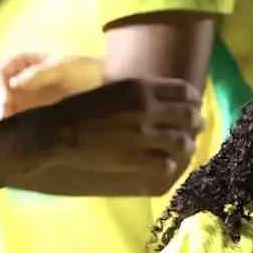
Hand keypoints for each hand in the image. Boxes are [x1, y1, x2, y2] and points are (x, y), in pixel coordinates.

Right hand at [0, 53, 104, 117]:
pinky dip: (9, 123)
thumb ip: (38, 74)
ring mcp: (23, 97)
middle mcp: (18, 80)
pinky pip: (13, 118)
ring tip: (4, 124)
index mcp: (22, 63)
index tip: (5, 99)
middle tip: (2, 116)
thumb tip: (14, 84)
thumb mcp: (62, 68)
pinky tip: (11, 129)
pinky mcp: (30, 113)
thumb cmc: (83, 70)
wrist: (102, 85)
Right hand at [30, 77, 203, 194]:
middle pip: (190, 116)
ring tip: (185, 150)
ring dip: (187, 147)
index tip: (194, 107)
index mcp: (141, 87)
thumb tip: (160, 98)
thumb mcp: (113, 89)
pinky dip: (169, 166)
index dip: (194, 101)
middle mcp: (146, 108)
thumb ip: (139, 92)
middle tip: (196, 130)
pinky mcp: (136, 158)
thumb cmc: (80, 109)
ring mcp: (143, 134)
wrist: (55, 131)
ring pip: (183, 142)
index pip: (185, 92)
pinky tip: (165, 166)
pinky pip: (167, 164)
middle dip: (197, 124)